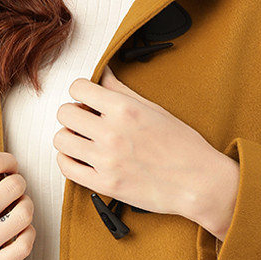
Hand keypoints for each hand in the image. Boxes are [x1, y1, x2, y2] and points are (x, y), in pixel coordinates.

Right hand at [0, 152, 35, 259]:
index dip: (8, 161)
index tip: (10, 167)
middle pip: (14, 187)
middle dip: (19, 184)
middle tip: (14, 190)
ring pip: (24, 215)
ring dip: (26, 208)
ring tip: (18, 210)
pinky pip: (24, 246)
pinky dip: (28, 234)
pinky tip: (19, 232)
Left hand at [53, 69, 238, 238]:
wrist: (199, 183)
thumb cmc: (184, 147)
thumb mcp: (155, 110)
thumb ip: (123, 92)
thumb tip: (103, 74)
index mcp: (125, 110)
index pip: (78, 88)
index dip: (81, 92)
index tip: (88, 99)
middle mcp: (111, 133)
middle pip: (65, 113)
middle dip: (74, 114)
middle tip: (85, 120)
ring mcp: (106, 160)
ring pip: (61, 140)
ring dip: (69, 137)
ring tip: (83, 140)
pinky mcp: (104, 185)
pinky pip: (67, 168)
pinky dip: (69, 161)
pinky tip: (81, 158)